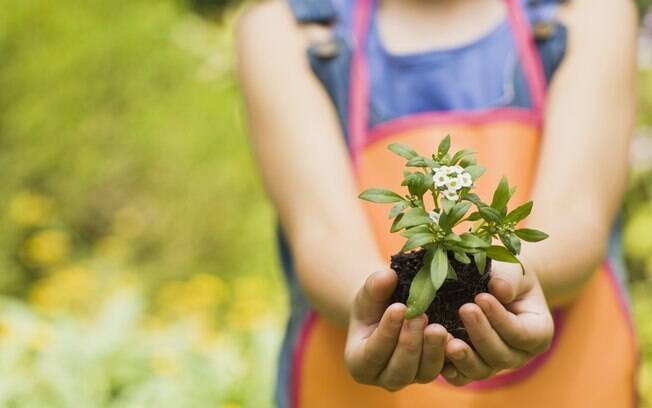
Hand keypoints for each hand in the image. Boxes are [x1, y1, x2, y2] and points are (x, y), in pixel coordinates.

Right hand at [344, 269, 448, 390]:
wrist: (389, 310)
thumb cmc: (374, 303)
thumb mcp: (369, 293)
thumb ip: (374, 287)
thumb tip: (388, 277)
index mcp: (359, 363)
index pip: (372, 353)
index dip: (386, 332)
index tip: (399, 308)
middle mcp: (384, 377)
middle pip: (399, 371)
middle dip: (410, 344)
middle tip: (420, 317)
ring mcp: (411, 378)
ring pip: (424, 373)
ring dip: (433, 351)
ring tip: (438, 328)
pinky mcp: (431, 371)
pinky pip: (445, 370)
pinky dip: (450, 356)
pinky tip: (455, 337)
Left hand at [441, 262, 553, 385]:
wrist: (494, 286)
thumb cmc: (508, 277)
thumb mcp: (515, 272)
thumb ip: (510, 280)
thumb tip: (499, 288)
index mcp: (537, 333)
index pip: (521, 334)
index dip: (501, 319)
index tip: (481, 297)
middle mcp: (518, 355)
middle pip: (501, 356)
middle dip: (481, 334)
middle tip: (464, 309)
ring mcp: (494, 364)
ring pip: (481, 371)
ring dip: (464, 357)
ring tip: (447, 339)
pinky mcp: (471, 367)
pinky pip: (461, 377)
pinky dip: (450, 369)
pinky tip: (439, 355)